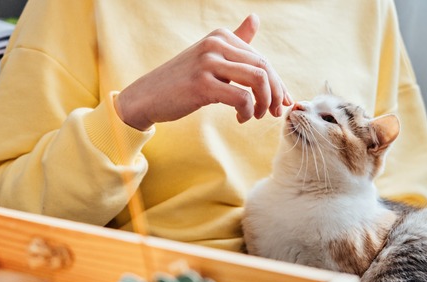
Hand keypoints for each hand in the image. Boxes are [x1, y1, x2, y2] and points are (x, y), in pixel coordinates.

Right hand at [115, 13, 292, 130]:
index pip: (261, 58)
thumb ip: (234, 41)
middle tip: (274, 112)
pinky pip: (241, 97)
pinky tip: (240, 118)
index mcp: (220, 36)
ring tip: (257, 116)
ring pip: (258, 79)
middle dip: (275, 93)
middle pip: (264, 67)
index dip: (277, 83)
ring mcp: (208, 63)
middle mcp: (215, 44)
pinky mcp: (202, 85)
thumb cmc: (179, 82)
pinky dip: (247, 112)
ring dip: (265, 103)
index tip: (281, 101)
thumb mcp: (208, 58)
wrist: (146, 97)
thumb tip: (255, 18)